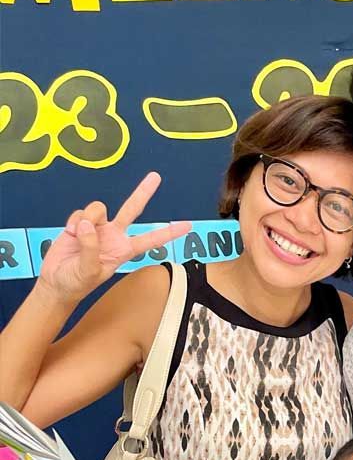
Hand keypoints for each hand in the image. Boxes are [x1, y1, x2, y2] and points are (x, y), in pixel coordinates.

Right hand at [38, 172, 189, 303]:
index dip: (169, 233)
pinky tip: (70, 234)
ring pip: (99, 208)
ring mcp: (98, 228)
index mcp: (124, 250)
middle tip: (155, 177)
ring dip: (88, 217)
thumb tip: (88, 224)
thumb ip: (90, 247)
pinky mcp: (81, 223)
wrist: (56, 281)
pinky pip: (81, 212)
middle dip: (143, 192)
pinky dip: (74, 221)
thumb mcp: (89, 271)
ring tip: (78, 235)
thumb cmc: (77, 282)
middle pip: (132, 209)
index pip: (151, 239)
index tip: (188, 225)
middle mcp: (115, 236)